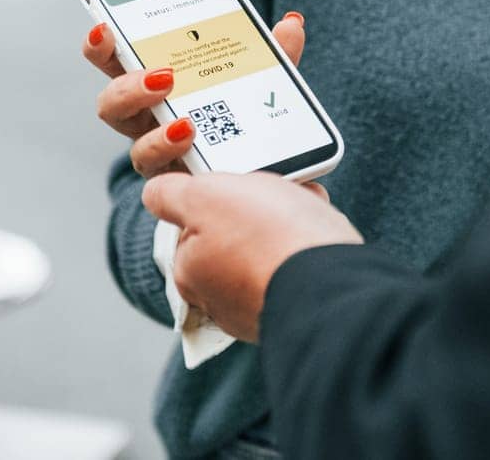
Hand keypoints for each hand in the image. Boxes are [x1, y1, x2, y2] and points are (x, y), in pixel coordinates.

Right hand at [82, 12, 306, 177]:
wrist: (263, 180)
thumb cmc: (243, 115)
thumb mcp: (260, 80)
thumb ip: (273, 55)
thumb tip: (291, 23)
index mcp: (156, 85)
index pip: (116, 62)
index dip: (101, 47)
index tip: (104, 28)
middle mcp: (148, 121)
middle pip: (112, 106)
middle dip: (128, 89)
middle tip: (162, 77)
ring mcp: (160, 155)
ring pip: (135, 150)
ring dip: (157, 136)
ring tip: (186, 125)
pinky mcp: (177, 186)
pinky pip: (165, 181)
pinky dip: (182, 163)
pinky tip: (200, 152)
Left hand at [141, 171, 362, 340]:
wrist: (334, 284)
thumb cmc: (268, 238)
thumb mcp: (204, 197)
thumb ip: (170, 193)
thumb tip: (155, 193)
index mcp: (190, 271)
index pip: (195, 221)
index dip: (219, 193)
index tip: (240, 183)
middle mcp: (219, 298)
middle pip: (235, 232)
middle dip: (258, 207)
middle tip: (277, 191)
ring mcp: (260, 304)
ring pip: (270, 244)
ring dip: (287, 219)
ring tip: (304, 206)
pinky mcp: (298, 306)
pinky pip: (297, 261)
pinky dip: (307, 241)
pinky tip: (319, 229)